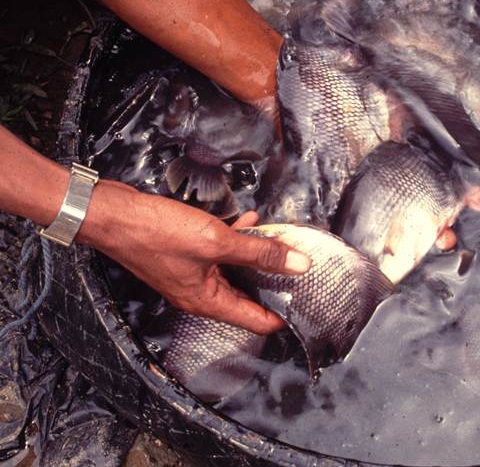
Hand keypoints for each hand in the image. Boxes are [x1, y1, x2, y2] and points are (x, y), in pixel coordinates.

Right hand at [79, 180, 310, 333]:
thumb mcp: (217, 242)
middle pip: (247, 297)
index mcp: (208, 302)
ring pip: (235, 271)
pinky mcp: (184, 255)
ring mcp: (191, 275)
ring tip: (282, 242)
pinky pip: (219, 253)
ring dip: (256, 256)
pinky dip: (236, 241)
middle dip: (274, 282)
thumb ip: (260, 253)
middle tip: (301, 270)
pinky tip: (250, 222)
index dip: (283, 316)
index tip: (308, 304)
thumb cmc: (155, 234)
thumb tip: (299, 265)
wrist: (113, 215)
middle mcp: (200, 294)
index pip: (255, 321)